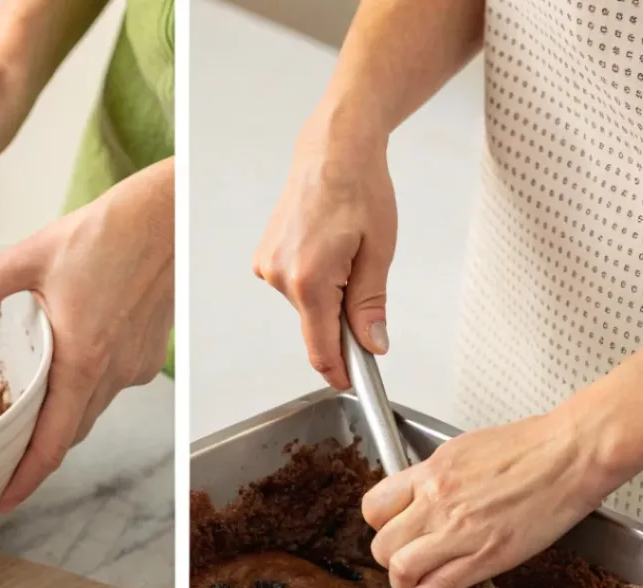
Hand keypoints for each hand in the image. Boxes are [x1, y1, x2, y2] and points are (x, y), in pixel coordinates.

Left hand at [0, 159, 173, 511]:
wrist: (168, 220)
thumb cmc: (111, 234)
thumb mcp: (32, 254)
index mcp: (83, 361)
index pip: (52, 442)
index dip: (26, 478)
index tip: (3, 498)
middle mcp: (112, 375)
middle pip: (71, 434)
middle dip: (38, 455)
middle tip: (4, 463)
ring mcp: (133, 368)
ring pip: (90, 411)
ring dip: (61, 420)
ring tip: (28, 415)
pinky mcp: (145, 355)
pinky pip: (109, 387)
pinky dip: (84, 389)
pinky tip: (67, 364)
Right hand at [252, 106, 396, 388]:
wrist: (333, 149)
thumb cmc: (358, 187)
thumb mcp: (377, 251)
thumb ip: (370, 305)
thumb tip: (372, 344)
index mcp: (309, 279)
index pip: (321, 347)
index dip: (339, 370)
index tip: (350, 382)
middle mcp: (280, 277)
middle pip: (316, 326)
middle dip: (342, 321)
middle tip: (364, 282)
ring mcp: (268, 267)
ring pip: (306, 307)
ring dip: (328, 296)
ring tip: (345, 252)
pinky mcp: (265, 259)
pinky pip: (295, 287)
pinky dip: (314, 281)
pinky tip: (327, 249)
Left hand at [362, 410, 609, 587]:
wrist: (571, 454)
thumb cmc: (529, 447)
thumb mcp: (463, 450)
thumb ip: (434, 476)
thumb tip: (417, 495)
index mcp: (430, 473)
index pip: (374, 508)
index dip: (378, 525)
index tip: (389, 531)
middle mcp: (437, 502)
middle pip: (383, 544)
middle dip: (387, 559)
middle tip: (401, 561)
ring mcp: (460, 532)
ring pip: (402, 570)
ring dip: (401, 584)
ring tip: (410, 587)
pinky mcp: (487, 557)